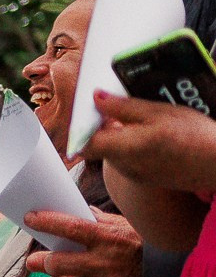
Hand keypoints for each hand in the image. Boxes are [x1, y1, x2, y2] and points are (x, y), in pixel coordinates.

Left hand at [87, 89, 215, 191]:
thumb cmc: (194, 136)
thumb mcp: (159, 113)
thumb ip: (123, 107)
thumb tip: (95, 98)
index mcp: (124, 149)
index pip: (84, 143)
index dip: (82, 127)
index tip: (89, 110)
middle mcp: (124, 167)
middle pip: (99, 146)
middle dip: (104, 127)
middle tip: (118, 107)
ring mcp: (135, 175)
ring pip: (114, 153)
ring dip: (120, 135)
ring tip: (141, 118)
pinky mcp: (146, 178)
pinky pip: (129, 160)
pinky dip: (133, 146)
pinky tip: (152, 134)